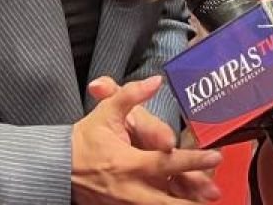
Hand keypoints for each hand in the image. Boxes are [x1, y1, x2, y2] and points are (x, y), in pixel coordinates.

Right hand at [72, 76, 222, 204]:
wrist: (57, 167)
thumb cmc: (84, 139)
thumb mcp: (106, 111)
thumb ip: (131, 94)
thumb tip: (155, 80)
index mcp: (128, 163)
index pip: (166, 163)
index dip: (192, 160)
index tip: (215, 157)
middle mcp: (129, 188)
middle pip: (166, 199)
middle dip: (192, 196)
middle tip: (215, 193)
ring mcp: (124, 202)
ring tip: (204, 202)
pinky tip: (183, 204)